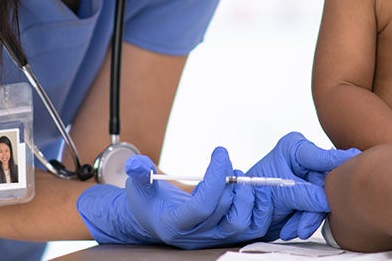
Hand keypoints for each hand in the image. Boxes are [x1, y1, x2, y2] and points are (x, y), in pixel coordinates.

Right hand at [77, 148, 269, 248]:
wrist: (153, 220)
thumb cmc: (147, 202)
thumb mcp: (138, 186)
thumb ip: (138, 174)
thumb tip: (136, 164)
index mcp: (175, 225)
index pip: (203, 206)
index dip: (215, 178)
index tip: (220, 152)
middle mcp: (196, 237)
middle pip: (225, 212)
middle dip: (230, 181)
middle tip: (225, 159)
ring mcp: (212, 239)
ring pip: (241, 224)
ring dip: (245, 196)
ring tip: (237, 174)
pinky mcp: (223, 236)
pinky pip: (249, 228)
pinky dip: (254, 207)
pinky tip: (247, 186)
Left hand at [245, 132, 360, 239]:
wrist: (243, 212)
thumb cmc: (255, 192)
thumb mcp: (279, 191)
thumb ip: (304, 194)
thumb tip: (327, 200)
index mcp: (296, 148)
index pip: (325, 156)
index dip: (342, 164)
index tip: (356, 166)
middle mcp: (305, 161)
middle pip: (326, 183)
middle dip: (315, 206)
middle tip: (305, 223)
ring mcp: (308, 179)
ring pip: (322, 199)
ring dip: (308, 218)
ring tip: (294, 228)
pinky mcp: (309, 195)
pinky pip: (317, 209)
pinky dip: (305, 221)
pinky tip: (292, 227)